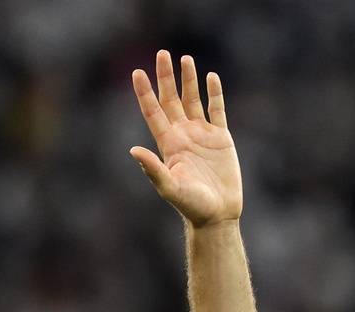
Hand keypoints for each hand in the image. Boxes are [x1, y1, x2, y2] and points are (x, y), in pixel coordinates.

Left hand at [129, 51, 242, 226]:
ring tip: (186, 58)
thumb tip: (133, 150)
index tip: (137, 72)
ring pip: (193, 100)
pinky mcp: (221, 138)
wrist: (216, 214)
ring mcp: (202, 135)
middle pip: (171, 100)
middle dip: (166, 77)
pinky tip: (211, 77)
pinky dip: (214, 94)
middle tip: (162, 53)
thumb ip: (152, 169)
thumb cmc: (191, 205)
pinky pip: (217, 110)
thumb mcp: (169, 187)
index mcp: (168, 144)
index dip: (145, 92)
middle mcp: (183, 135)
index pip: (153, 112)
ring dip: (189, 80)